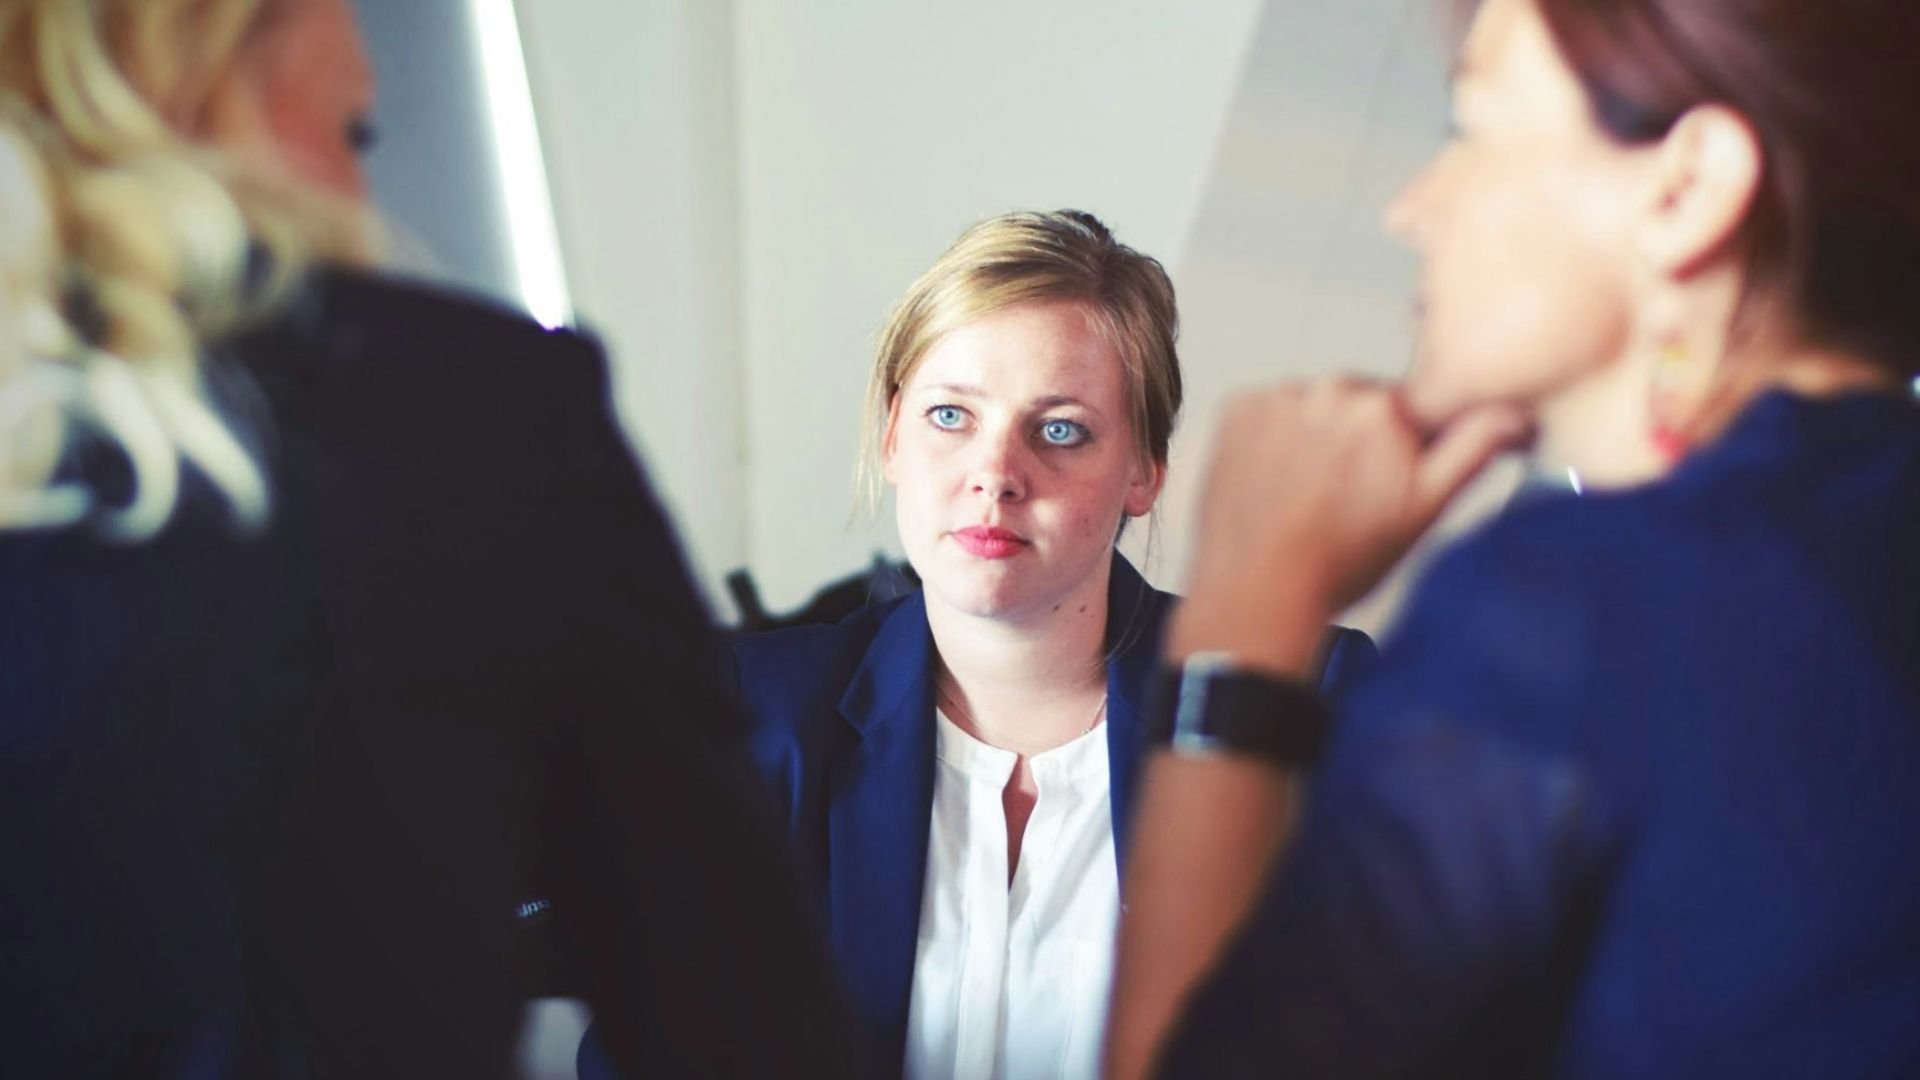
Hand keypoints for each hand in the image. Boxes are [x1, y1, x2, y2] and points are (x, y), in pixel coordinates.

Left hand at [1169, 378, 1527, 673]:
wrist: (1258, 590)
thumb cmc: (1339, 561)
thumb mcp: (1424, 510)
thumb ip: (1473, 449)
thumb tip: (1514, 412)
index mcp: (1385, 407)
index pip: (1410, 409)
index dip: (1403, 447)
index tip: (1387, 478)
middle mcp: (1330, 389)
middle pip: (1359, 404)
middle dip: (1358, 440)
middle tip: (1344, 497)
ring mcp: (1278, 397)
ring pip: (1312, 407)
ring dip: (1314, 437)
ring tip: (1306, 494)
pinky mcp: (1237, 409)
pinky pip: (1268, 411)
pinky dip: (1272, 438)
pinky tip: (1276, 481)